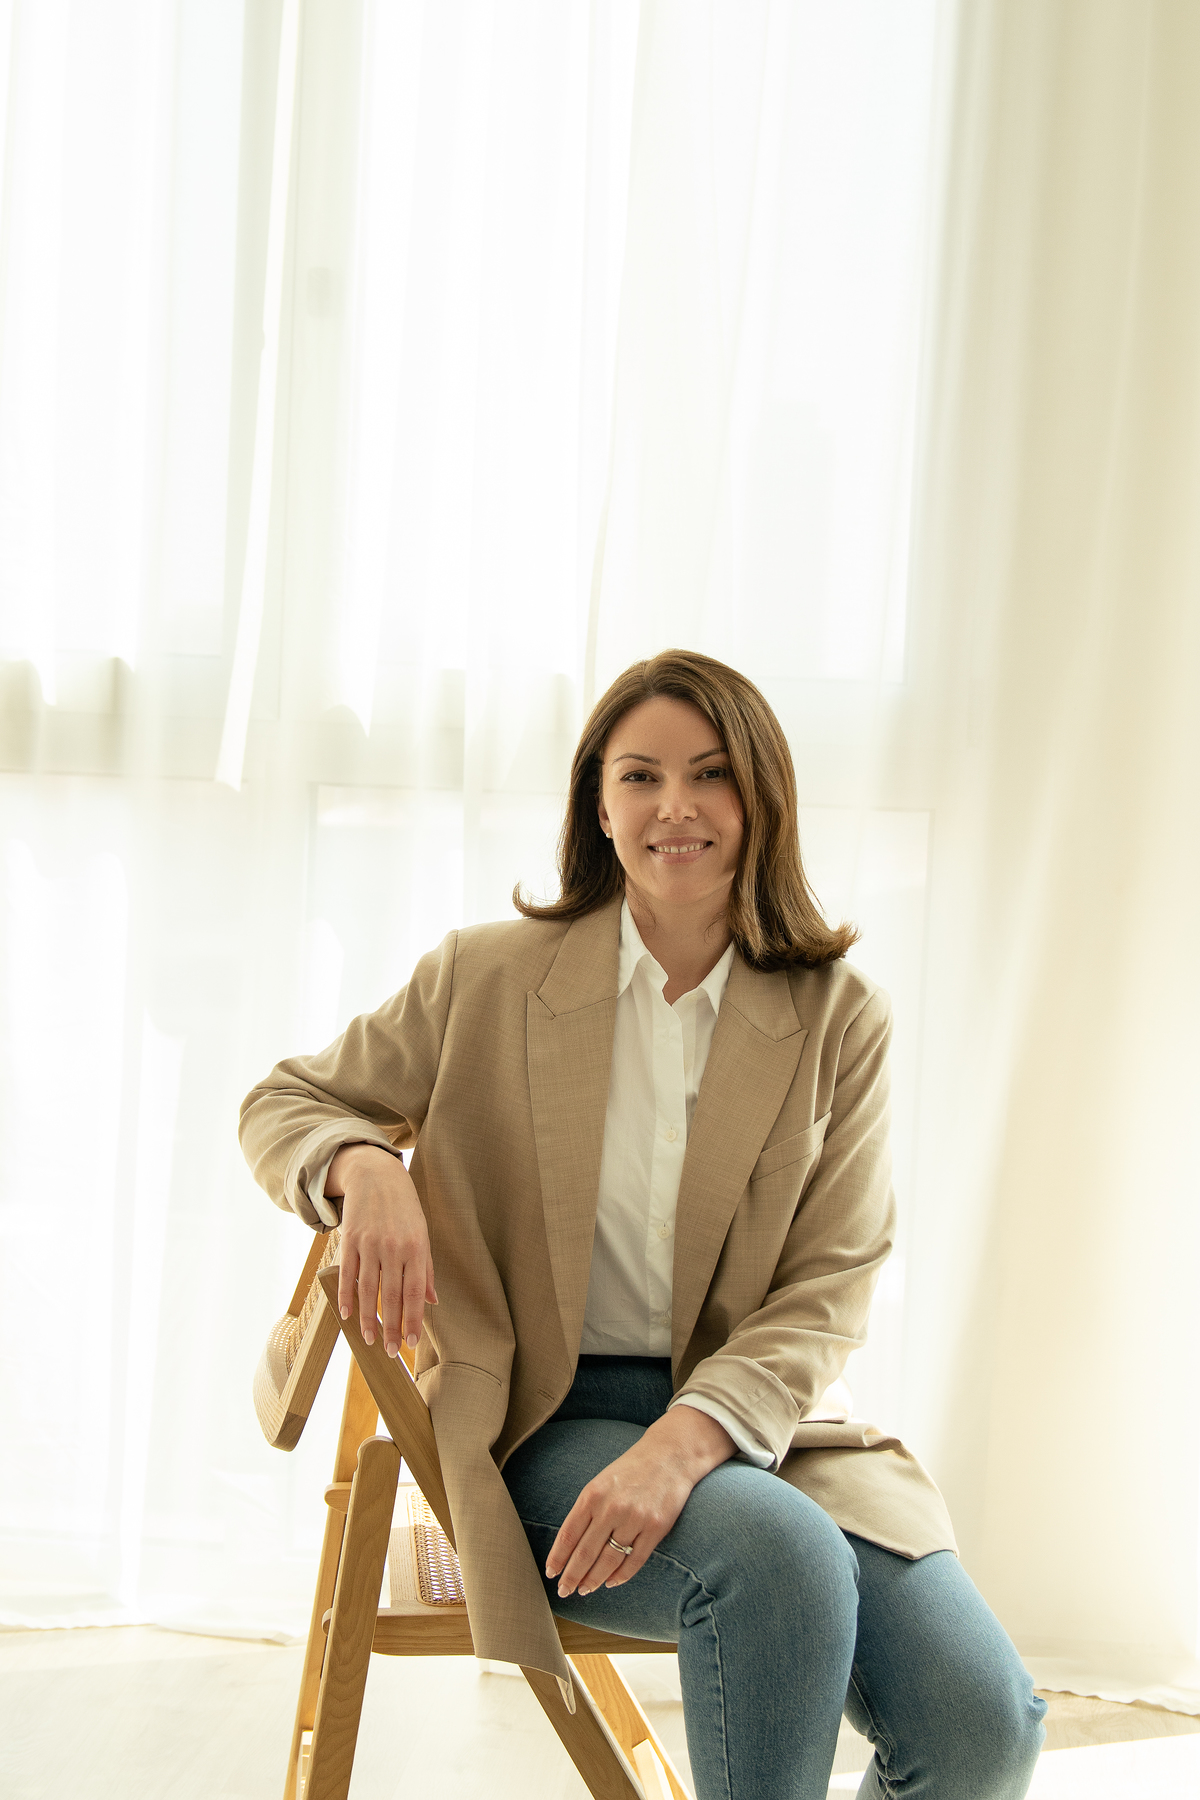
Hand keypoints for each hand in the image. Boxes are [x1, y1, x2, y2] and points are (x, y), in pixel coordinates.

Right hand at [327, 1145, 436, 1357]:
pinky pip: (347, 1274)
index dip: (413, 1319)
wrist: (376, 1175)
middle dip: (392, 1327)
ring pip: (368, 1289)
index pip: (415, 1292)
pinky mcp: (350, 1240)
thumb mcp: (422, 1234)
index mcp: (416, 1247)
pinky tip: (347, 1314)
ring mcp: (369, 1243)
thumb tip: (432, 1301)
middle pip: (392, 1295)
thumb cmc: (404, 1209)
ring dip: (368, 1318)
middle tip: (392, 1352)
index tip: (412, 1342)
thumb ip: (425, 1269)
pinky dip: (346, 1296)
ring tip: (370, 1340)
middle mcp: (393, 1247)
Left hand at [545, 1407, 734, 1597]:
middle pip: (585, 1553)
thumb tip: (570, 1546)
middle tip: (565, 1591)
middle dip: (572, 1576)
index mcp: (592, 1494)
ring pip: (608, 1561)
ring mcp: (634, 1519)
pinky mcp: (656, 1528)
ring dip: (594, 1580)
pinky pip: (635, 1561)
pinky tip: (611, 1582)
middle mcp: (611, 1508)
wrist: (670, 1454)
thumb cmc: (631, 1470)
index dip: (557, 1558)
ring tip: (585, 1589)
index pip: (568, 1535)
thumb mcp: (601, 1482)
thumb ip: (587, 1510)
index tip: (550, 1573)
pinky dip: (621, 1576)